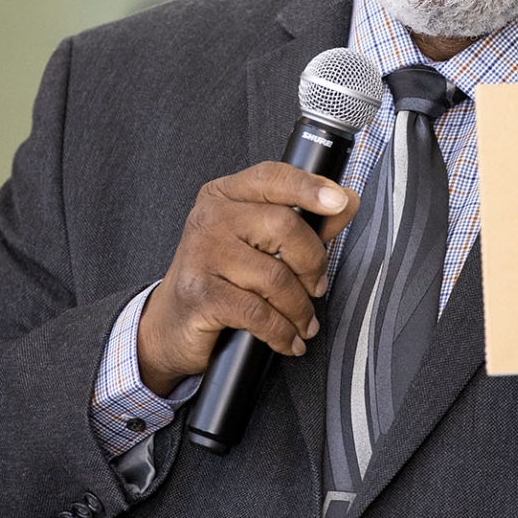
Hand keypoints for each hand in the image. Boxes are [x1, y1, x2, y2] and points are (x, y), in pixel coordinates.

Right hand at [137, 162, 360, 396]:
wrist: (170, 323)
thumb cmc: (220, 278)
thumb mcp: (258, 242)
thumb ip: (305, 221)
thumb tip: (347, 201)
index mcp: (224, 196)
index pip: (272, 177)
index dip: (310, 186)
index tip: (339, 201)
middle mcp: (210, 218)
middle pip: (283, 226)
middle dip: (313, 263)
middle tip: (317, 287)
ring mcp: (202, 256)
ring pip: (276, 277)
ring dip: (300, 308)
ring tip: (304, 322)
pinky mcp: (201, 295)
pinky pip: (259, 313)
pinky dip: (282, 332)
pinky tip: (288, 340)